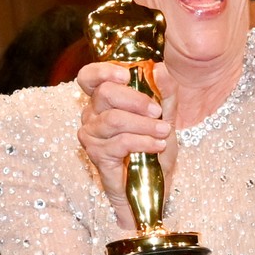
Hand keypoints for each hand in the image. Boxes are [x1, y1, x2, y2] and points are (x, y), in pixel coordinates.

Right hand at [76, 58, 177, 228]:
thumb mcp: (165, 117)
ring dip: (143, 124)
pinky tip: (158, 146)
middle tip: (157, 111)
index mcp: (103, 100)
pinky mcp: (97, 156)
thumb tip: (160, 69)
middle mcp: (92, 115)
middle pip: (104, 94)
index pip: (89, 77)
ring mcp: (92, 136)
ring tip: (163, 131)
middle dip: (135, 100)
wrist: (152, 185)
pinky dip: (143, 142)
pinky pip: (120, 143)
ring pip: (114, 119)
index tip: (127, 75)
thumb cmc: (153, 148)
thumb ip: (164, 93)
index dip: (104, 72)